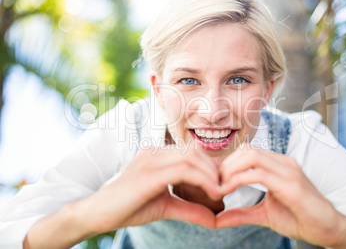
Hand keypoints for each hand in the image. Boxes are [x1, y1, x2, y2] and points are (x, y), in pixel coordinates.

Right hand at [78, 145, 221, 233]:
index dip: (210, 167)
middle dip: (213, 169)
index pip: (192, 153)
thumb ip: (189, 209)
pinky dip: (203, 181)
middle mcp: (154, 152)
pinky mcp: (148, 174)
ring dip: (211, 175)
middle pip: (195, 152)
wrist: (96, 214)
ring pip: (191, 157)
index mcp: (157, 155)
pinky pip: (183, 171)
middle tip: (223, 190)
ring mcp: (150, 160)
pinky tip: (212, 194)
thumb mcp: (165, 207)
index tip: (221, 186)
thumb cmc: (128, 208)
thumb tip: (214, 219)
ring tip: (219, 193)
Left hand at [216, 146, 345, 246]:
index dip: (227, 163)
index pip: (247, 151)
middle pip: (246, 149)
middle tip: (215, 184)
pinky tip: (229, 191)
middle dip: (225, 165)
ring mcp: (289, 171)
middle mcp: (284, 162)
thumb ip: (241, 214)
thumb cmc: (300, 219)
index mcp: (278, 165)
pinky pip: (260, 174)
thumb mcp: (264, 215)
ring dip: (230, 170)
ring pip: (251, 156)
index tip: (215, 181)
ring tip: (220, 188)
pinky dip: (239, 180)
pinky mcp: (292, 185)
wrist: (331, 230)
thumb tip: (216, 219)